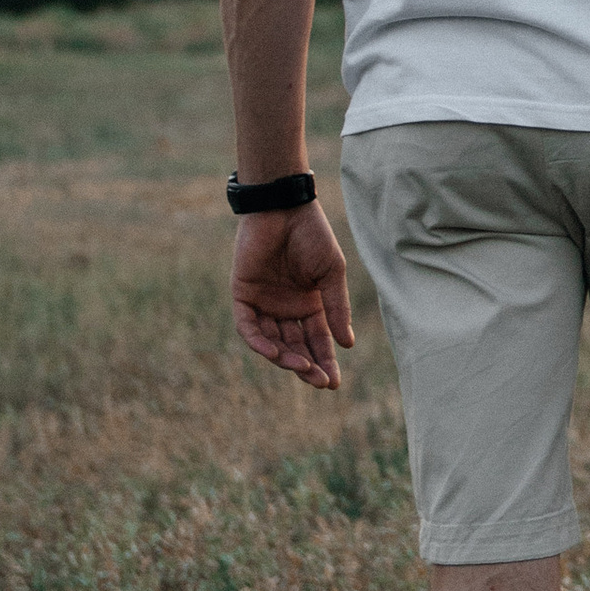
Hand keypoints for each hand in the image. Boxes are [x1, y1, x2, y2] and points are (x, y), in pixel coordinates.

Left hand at [231, 201, 354, 390]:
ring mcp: (264, 303)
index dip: (325, 361)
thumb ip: (336, 307)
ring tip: (302, 368)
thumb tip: (346, 343)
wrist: (283, 208)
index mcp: (309, 303)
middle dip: (308, 366)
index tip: (334, 382)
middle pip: (296, 346)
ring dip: (286, 358)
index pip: (317, 340)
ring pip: (272, 342)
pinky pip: (248, 327)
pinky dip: (259, 342)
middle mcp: (286, 308)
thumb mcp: (331, 273)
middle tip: (321, 381)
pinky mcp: (243, 296)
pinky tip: (274, 353)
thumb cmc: (312, 236)